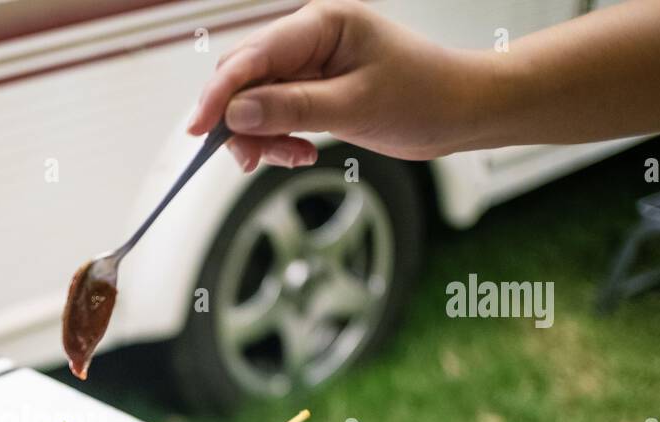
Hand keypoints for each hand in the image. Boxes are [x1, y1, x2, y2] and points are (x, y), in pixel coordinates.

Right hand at [188, 0, 483, 169]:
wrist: (460, 111)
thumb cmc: (423, 96)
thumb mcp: (354, 106)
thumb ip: (292, 108)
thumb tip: (236, 112)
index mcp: (321, 24)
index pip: (252, 57)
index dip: (219, 93)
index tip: (199, 129)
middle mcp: (308, 39)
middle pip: (243, 77)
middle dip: (238, 120)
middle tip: (248, 159)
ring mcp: (308, 66)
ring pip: (254, 102)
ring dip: (260, 136)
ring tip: (288, 158)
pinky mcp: (312, 91)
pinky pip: (274, 115)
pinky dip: (276, 139)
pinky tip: (297, 154)